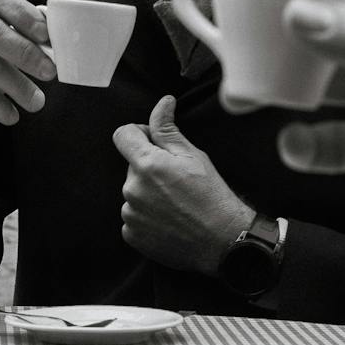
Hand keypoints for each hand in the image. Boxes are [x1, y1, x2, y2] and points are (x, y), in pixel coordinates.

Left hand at [113, 95, 253, 273]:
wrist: (222, 241)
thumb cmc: (212, 196)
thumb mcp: (193, 156)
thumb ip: (168, 129)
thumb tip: (163, 103)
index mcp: (147, 165)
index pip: (122, 135)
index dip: (138, 133)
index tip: (154, 142)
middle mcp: (132, 189)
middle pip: (132, 166)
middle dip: (149, 167)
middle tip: (177, 180)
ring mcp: (130, 214)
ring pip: (133, 192)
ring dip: (148, 193)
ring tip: (176, 203)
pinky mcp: (132, 234)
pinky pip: (134, 216)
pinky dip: (147, 215)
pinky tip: (170, 220)